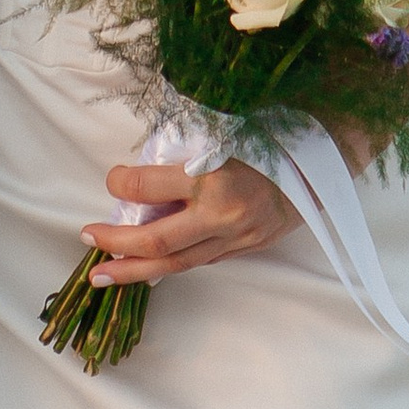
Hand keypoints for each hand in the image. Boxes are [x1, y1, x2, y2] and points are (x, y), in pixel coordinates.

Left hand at [87, 158, 301, 287]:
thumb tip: (141, 169)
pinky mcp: (243, 251)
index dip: (120, 184)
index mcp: (212, 175)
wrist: (322, 168)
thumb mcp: (224, 133)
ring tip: (101, 275)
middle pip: (155, 240)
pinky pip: (198, 262)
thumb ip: (184, 154)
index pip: (147, 186)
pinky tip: (145, 270)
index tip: (111, 180)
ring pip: (174, 263)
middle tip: (86, 236)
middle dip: (114, 242)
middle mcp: (220, 214)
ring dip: (133, 270)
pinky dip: (168, 266)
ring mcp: (233, 238)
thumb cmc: (269, 140)